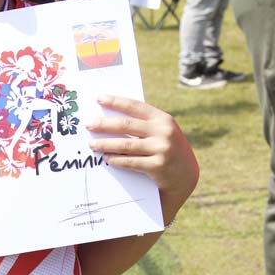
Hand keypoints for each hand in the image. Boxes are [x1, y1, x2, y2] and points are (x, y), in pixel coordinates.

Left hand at [86, 95, 198, 218]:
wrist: (185, 176)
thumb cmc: (166, 149)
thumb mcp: (161, 132)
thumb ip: (143, 124)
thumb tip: (110, 117)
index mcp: (162, 119)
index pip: (135, 106)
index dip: (116, 101)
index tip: (99, 98)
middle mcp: (163, 132)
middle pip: (126, 125)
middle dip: (104, 124)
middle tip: (88, 124)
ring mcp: (162, 149)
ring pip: (126, 145)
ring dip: (105, 144)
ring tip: (92, 144)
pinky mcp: (158, 166)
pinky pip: (131, 162)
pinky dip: (116, 160)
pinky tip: (106, 158)